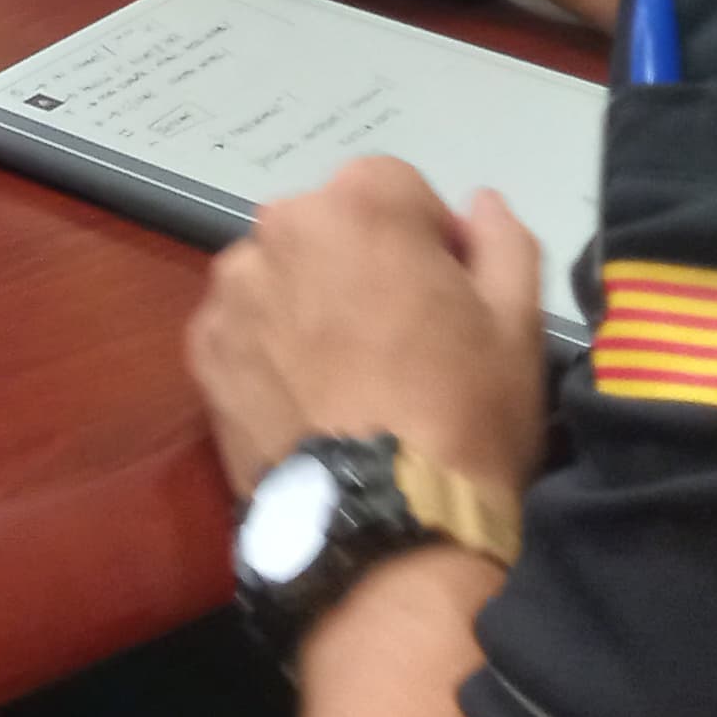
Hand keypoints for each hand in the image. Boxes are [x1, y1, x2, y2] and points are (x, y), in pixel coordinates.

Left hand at [186, 158, 548, 498]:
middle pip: (330, 227)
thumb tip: (482, 205)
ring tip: (348, 378)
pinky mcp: (200, 352)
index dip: (429, 240)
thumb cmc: (463, 415)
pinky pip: (243, 328)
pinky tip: (306, 402)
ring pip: (281, 276)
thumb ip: (502, 244)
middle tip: (400, 342)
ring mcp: (230, 292)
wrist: (383, 527)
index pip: (398, 188)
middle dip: (363, 264)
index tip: (448, 298)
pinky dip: (269, 350)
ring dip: (309, 302)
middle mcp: (279, 229)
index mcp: (360, 204)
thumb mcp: (516, 325)